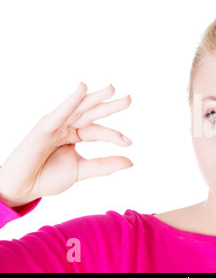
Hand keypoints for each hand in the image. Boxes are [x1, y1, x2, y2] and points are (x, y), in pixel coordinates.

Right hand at [0, 83, 132, 207]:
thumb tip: (131, 162)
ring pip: (79, 108)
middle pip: (92, 113)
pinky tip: (82, 88)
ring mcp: (55, 125)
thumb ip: (104, 165)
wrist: (22, 188)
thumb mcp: (81, 170)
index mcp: (76, 135)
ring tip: (112, 88)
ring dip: (95, 98)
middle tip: (129, 99)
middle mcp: (66, 126)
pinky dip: (71, 101)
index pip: (98, 131)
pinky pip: (60, 113)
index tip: (129, 142)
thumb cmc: (47, 177)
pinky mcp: (43, 128)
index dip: (114, 135)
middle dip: (110, 106)